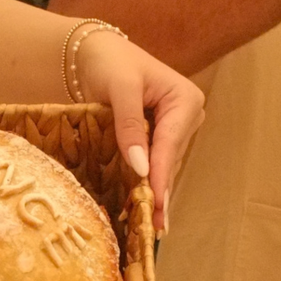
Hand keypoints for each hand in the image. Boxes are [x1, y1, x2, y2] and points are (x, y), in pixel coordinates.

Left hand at [76, 31, 204, 228]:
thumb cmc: (108, 62)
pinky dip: (146, 184)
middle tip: (153, 227)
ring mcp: (175, 128)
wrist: (93, 52)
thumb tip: (140, 166)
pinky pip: (154, 163)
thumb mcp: (119, 89)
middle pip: (170, 160)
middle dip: (159, 191)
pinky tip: (142, 209)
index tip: (155, 204)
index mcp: (185, 99)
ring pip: (164, 166)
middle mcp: (186, 116)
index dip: (160, 176)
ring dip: (154, 193)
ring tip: (148, 226)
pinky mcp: (160, 137)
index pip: (170, 144)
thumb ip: (130, 125)